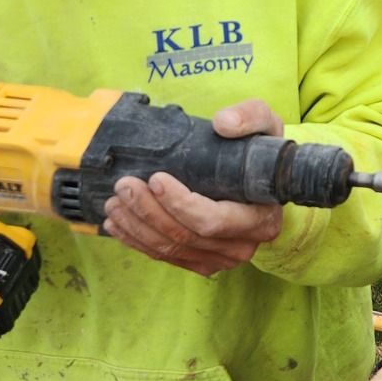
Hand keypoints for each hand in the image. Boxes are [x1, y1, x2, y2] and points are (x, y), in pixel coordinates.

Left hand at [100, 99, 286, 276]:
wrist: (267, 183)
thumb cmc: (264, 154)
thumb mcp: (267, 125)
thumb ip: (250, 117)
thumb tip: (223, 123)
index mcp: (260, 218)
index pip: (213, 220)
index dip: (179, 203)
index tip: (155, 179)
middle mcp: (242, 245)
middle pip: (185, 236)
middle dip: (148, 211)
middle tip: (125, 185)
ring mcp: (220, 258)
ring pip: (170, 249)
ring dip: (137, 227)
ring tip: (114, 202)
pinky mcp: (201, 263)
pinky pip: (165, 257)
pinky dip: (137, 241)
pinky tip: (118, 224)